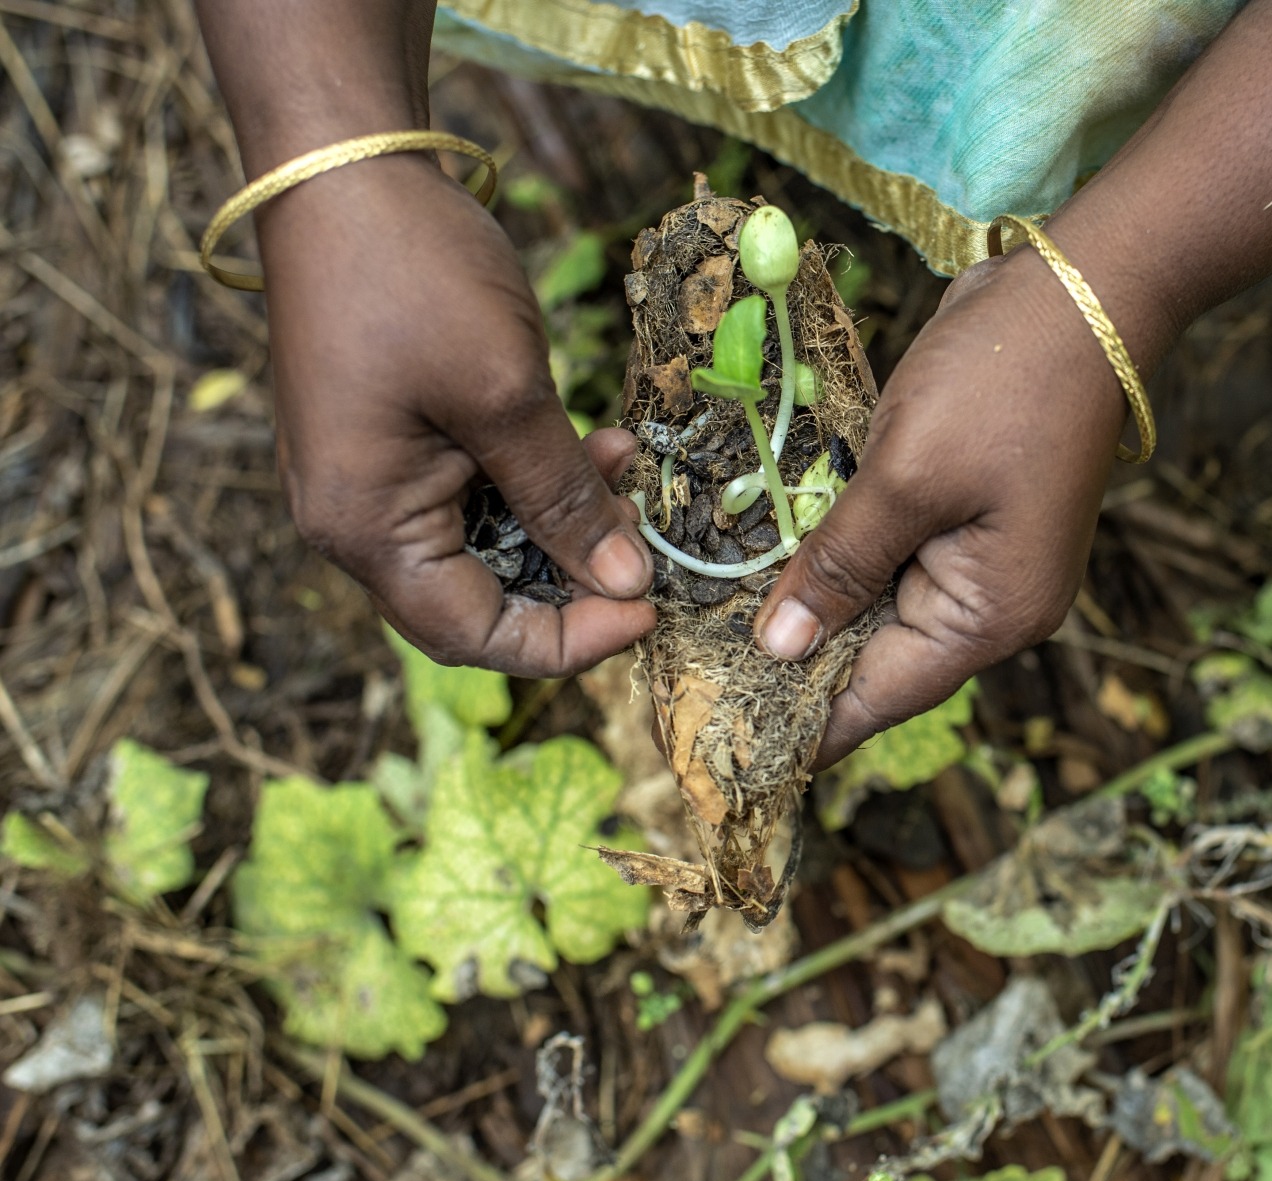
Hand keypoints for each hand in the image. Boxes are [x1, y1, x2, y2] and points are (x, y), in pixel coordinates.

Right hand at [257, 153, 655, 674]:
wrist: (341, 165)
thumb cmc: (412, 275)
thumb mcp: (508, 394)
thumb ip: (564, 499)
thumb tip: (622, 582)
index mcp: (364, 528)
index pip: (472, 635)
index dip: (567, 641)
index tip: (648, 610)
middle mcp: (353, 519)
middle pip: (476, 600)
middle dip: (571, 580)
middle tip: (649, 545)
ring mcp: (369, 478)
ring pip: (484, 543)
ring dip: (563, 521)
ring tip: (630, 472)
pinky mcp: (393, 438)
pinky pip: (472, 490)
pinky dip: (536, 477)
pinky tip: (598, 441)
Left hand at [753, 246, 1130, 766]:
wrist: (1080, 291)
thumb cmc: (1001, 380)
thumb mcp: (905, 474)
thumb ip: (839, 565)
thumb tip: (780, 648)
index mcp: (991, 617)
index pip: (879, 698)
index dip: (801, 725)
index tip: (722, 746)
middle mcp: (993, 608)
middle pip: (878, 662)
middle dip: (794, 665)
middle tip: (695, 678)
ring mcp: (982, 563)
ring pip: (878, 611)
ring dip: (810, 610)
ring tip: (714, 625)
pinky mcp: (965, 518)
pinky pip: (889, 561)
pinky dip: (837, 561)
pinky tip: (772, 559)